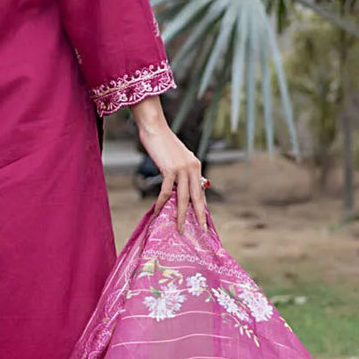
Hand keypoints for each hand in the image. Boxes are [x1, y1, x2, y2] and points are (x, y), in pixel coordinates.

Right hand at [131, 98, 206, 233]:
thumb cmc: (162, 143)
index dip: (201, 206)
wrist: (155, 128)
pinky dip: (163, 203)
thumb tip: (180, 188)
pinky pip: (167, 191)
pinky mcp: (170, 169)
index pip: (200, 190)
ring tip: (180, 228)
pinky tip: (158, 211)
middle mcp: (193, 168)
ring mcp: (182, 169)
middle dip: (199, 216)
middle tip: (202, 230)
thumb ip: (181, 172)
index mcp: (196, 166)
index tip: (203, 220)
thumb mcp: (177, 158)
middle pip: (197, 197)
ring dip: (182, 216)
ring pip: (184, 198)